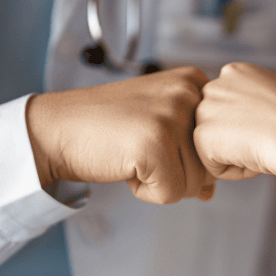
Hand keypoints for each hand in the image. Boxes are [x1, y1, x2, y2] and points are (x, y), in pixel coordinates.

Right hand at [26, 67, 214, 203]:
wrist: (57, 129)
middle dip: (175, 172)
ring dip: (160, 182)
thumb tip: (212, 190)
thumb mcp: (160, 127)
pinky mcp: (156, 144)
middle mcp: (188, 93)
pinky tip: (125, 165)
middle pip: (209, 166)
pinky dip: (145, 191)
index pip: (218, 145)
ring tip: (131, 154)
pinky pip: (171, 193)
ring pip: (194, 183)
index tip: (153, 139)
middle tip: (138, 148)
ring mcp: (172, 116)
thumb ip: (192, 152)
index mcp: (194, 81)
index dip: (185, 157)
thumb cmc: (106, 128)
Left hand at [194, 63, 275, 181]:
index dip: (256, 124)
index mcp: (235, 72)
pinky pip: (215, 167)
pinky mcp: (201, 137)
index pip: (233, 109)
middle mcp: (214, 86)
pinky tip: (255, 157)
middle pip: (222, 128)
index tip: (274, 125)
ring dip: (240, 155)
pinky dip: (236, 171)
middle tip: (268, 139)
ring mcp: (204, 111)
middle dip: (242, 140)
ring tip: (263, 147)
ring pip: (218, 148)